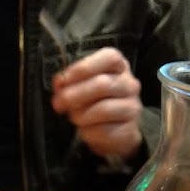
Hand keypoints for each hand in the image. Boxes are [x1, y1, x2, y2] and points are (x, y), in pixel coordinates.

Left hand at [51, 47, 142, 161]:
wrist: (115, 128)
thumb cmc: (95, 100)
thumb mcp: (82, 84)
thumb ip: (70, 81)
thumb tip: (59, 83)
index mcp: (119, 66)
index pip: (109, 58)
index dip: (83, 68)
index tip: (62, 81)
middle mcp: (130, 84)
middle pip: (103, 84)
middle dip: (74, 95)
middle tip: (57, 104)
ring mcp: (132, 107)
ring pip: (104, 110)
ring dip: (80, 115)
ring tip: (73, 118)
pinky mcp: (129, 130)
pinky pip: (105, 131)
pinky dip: (88, 132)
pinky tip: (84, 130)